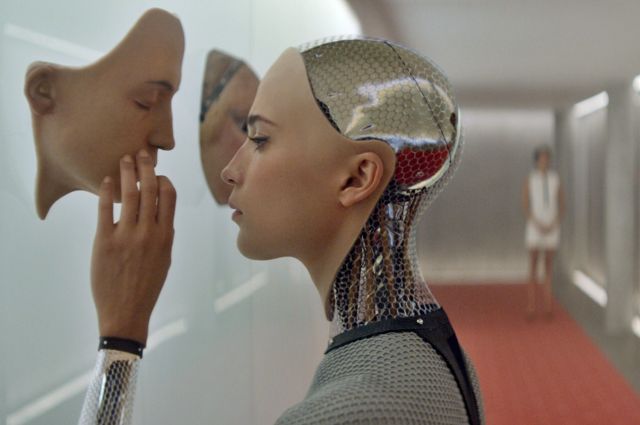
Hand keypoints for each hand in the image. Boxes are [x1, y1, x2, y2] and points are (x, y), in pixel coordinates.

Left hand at [90, 150, 175, 343]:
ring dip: (127, 173)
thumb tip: (159, 213)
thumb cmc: (147, 286)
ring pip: (130, 195)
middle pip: (150, 190)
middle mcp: (149, 232)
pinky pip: (106, 210)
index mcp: (166, 236)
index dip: (164, 180)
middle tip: (141, 152)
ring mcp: (127, 236)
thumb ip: (162, 235)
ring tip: (124, 159)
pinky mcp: (105, 241)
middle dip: (146, 167)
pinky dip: (106, 192)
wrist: (126, 311)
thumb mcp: (164, 259)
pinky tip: (106, 180)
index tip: (157, 173)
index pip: (169, 197)